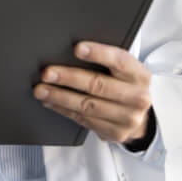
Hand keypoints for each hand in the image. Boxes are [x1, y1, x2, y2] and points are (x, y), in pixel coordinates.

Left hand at [33, 41, 153, 145]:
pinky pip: (83, 120)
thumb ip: (106, 60)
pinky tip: (50, 101)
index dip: (98, 53)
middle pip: (98, 85)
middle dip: (69, 78)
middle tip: (47, 73)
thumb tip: (72, 49)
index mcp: (139, 75)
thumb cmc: (124, 85)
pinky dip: (63, 109)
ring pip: (87, 106)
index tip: (77, 48)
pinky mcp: (115, 133)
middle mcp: (137, 97)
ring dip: (59, 97)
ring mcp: (127, 118)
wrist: (140, 117)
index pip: (119, 61)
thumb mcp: (124, 70)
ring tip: (41, 89)